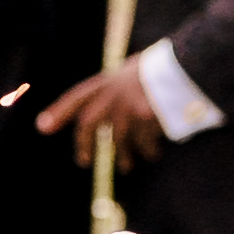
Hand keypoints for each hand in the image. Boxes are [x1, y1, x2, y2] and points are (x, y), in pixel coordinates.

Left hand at [32, 63, 164, 167]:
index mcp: (109, 80)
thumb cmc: (164, 70)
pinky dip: (147, 152)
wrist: (190, 66)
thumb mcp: (134, 73)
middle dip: (83, 144)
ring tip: (127, 167)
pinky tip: (152, 155)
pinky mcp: (145, 120)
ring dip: (122, 157)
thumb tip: (99, 114)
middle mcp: (113, 94)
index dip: (59, 111)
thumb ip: (116, 90)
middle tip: (83, 162)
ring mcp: (128, 107)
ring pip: (117, 141)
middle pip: (88, 123)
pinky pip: (143, 144)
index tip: (42, 127)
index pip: (76, 96)